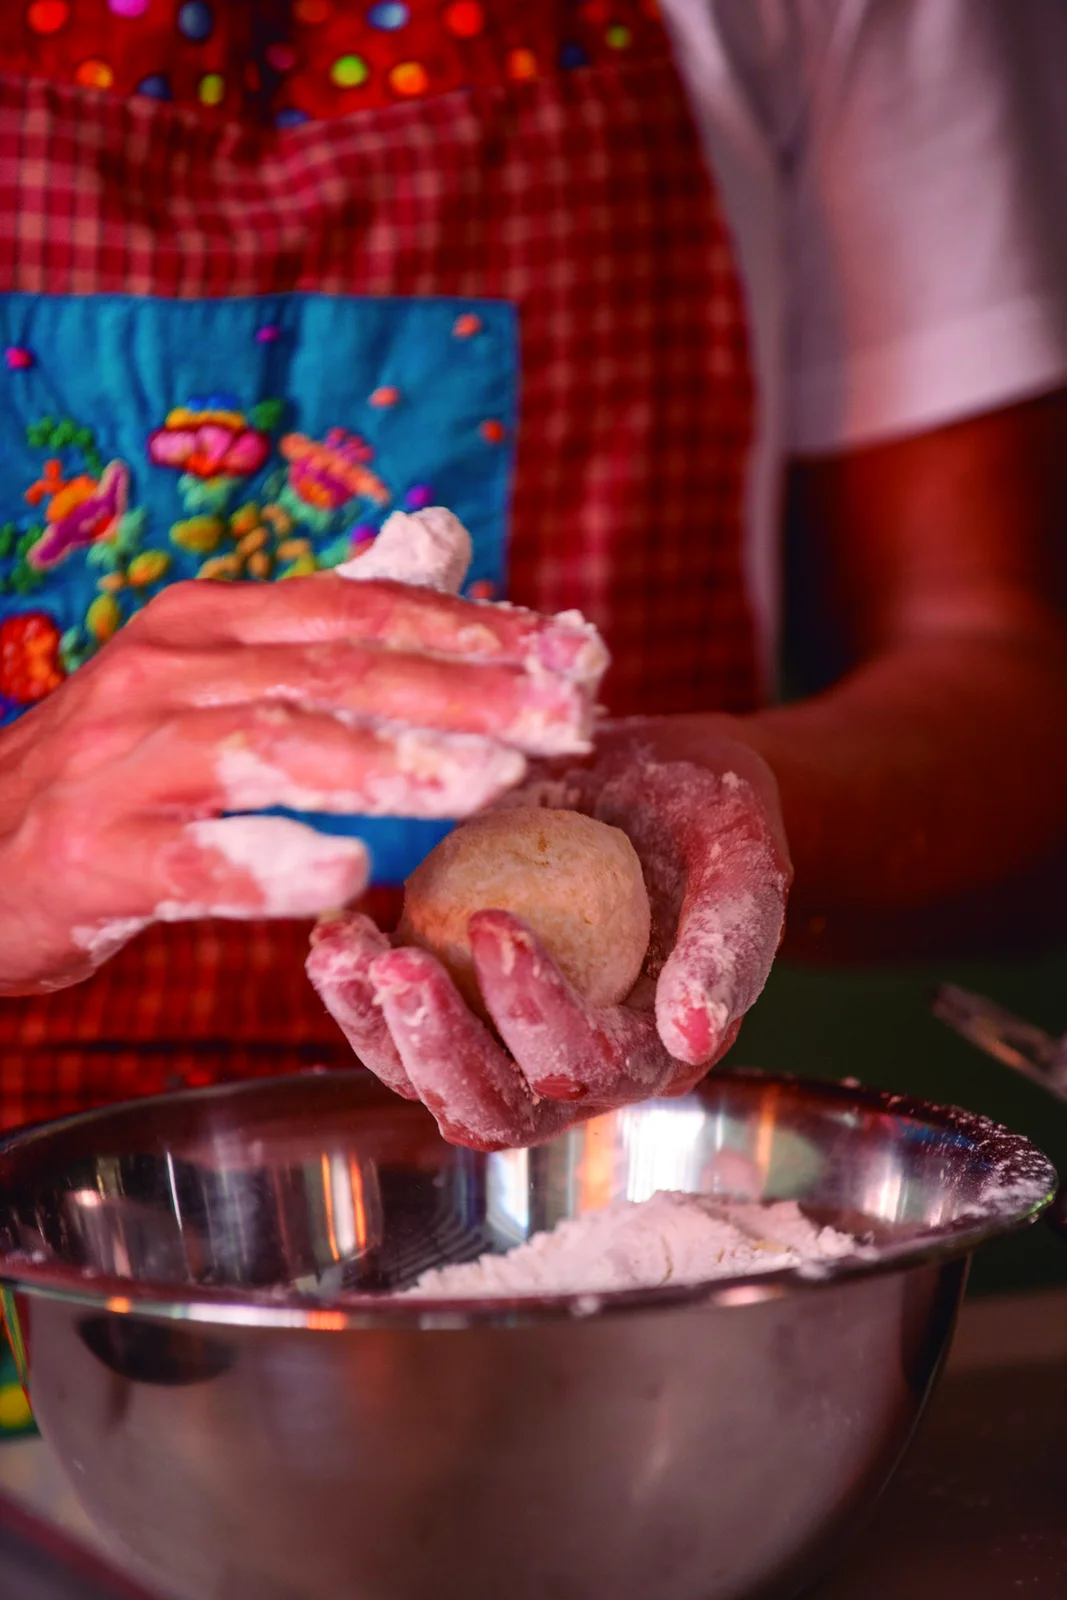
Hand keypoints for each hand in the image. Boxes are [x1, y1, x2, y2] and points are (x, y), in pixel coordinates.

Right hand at [0, 573, 602, 994]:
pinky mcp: (96, 855)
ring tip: (488, 784)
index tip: (574, 655)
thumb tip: (442, 548)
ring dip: (387, 764)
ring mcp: (125, 762)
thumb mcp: (215, 672)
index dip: (473, 629)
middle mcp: (167, 674)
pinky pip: (193, 860)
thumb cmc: (121, 768)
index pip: (360, 610)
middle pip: (336, 671)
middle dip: (464, 692)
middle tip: (568, 718)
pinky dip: (267, 864)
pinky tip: (347, 871)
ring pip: (272, 750)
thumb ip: (327, 625)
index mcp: (207, 623)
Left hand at [307, 722, 791, 1149]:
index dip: (535, 1011)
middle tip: (396, 964)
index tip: (494, 920)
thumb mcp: (740, 847)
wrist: (653, 776)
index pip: (584, 1066)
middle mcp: (576, 1069)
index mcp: (652, 1050)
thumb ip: (730, 935)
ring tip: (341, 952)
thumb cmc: (709, 805)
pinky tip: (337, 931)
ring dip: (377, 1028)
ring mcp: (506, 1042)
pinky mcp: (456, 1002)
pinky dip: (356, 990)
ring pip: (428, 1079)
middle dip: (436, 1046)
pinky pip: (394, 1026)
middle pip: (495, 1106)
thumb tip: (690, 1037)